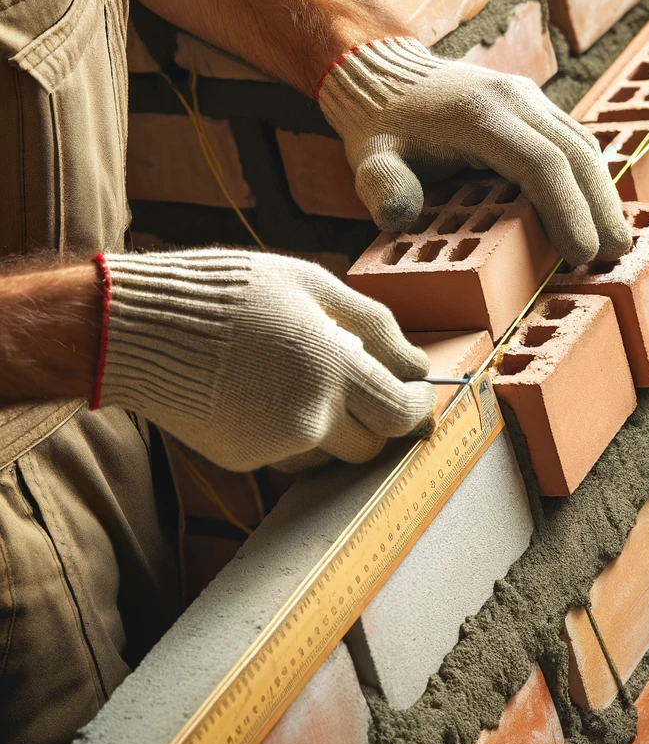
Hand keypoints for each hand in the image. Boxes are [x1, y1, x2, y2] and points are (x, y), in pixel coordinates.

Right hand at [94, 250, 434, 470]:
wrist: (137, 329)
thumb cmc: (228, 292)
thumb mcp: (312, 283)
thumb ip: (375, 325)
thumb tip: (416, 363)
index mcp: (333, 369)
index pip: (402, 413)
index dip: (416, 405)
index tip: (413, 391)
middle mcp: (309, 417)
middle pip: (373, 445)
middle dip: (378, 419)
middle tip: (363, 385)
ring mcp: (274, 447)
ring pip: (331, 453)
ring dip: (334, 427)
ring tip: (298, 378)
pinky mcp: (244, 461)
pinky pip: (289, 454)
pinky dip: (291, 431)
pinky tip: (262, 392)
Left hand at [317, 38, 632, 266]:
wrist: (388, 75)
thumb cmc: (383, 127)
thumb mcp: (370, 159)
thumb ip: (383, 188)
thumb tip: (401, 219)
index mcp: (479, 115)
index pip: (541, 164)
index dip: (568, 211)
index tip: (581, 254)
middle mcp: (514, 98)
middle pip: (575, 154)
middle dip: (600, 208)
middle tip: (614, 255)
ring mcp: (528, 97)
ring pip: (583, 144)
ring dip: (603, 193)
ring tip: (615, 241)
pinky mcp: (534, 104)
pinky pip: (574, 140)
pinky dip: (590, 176)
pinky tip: (596, 210)